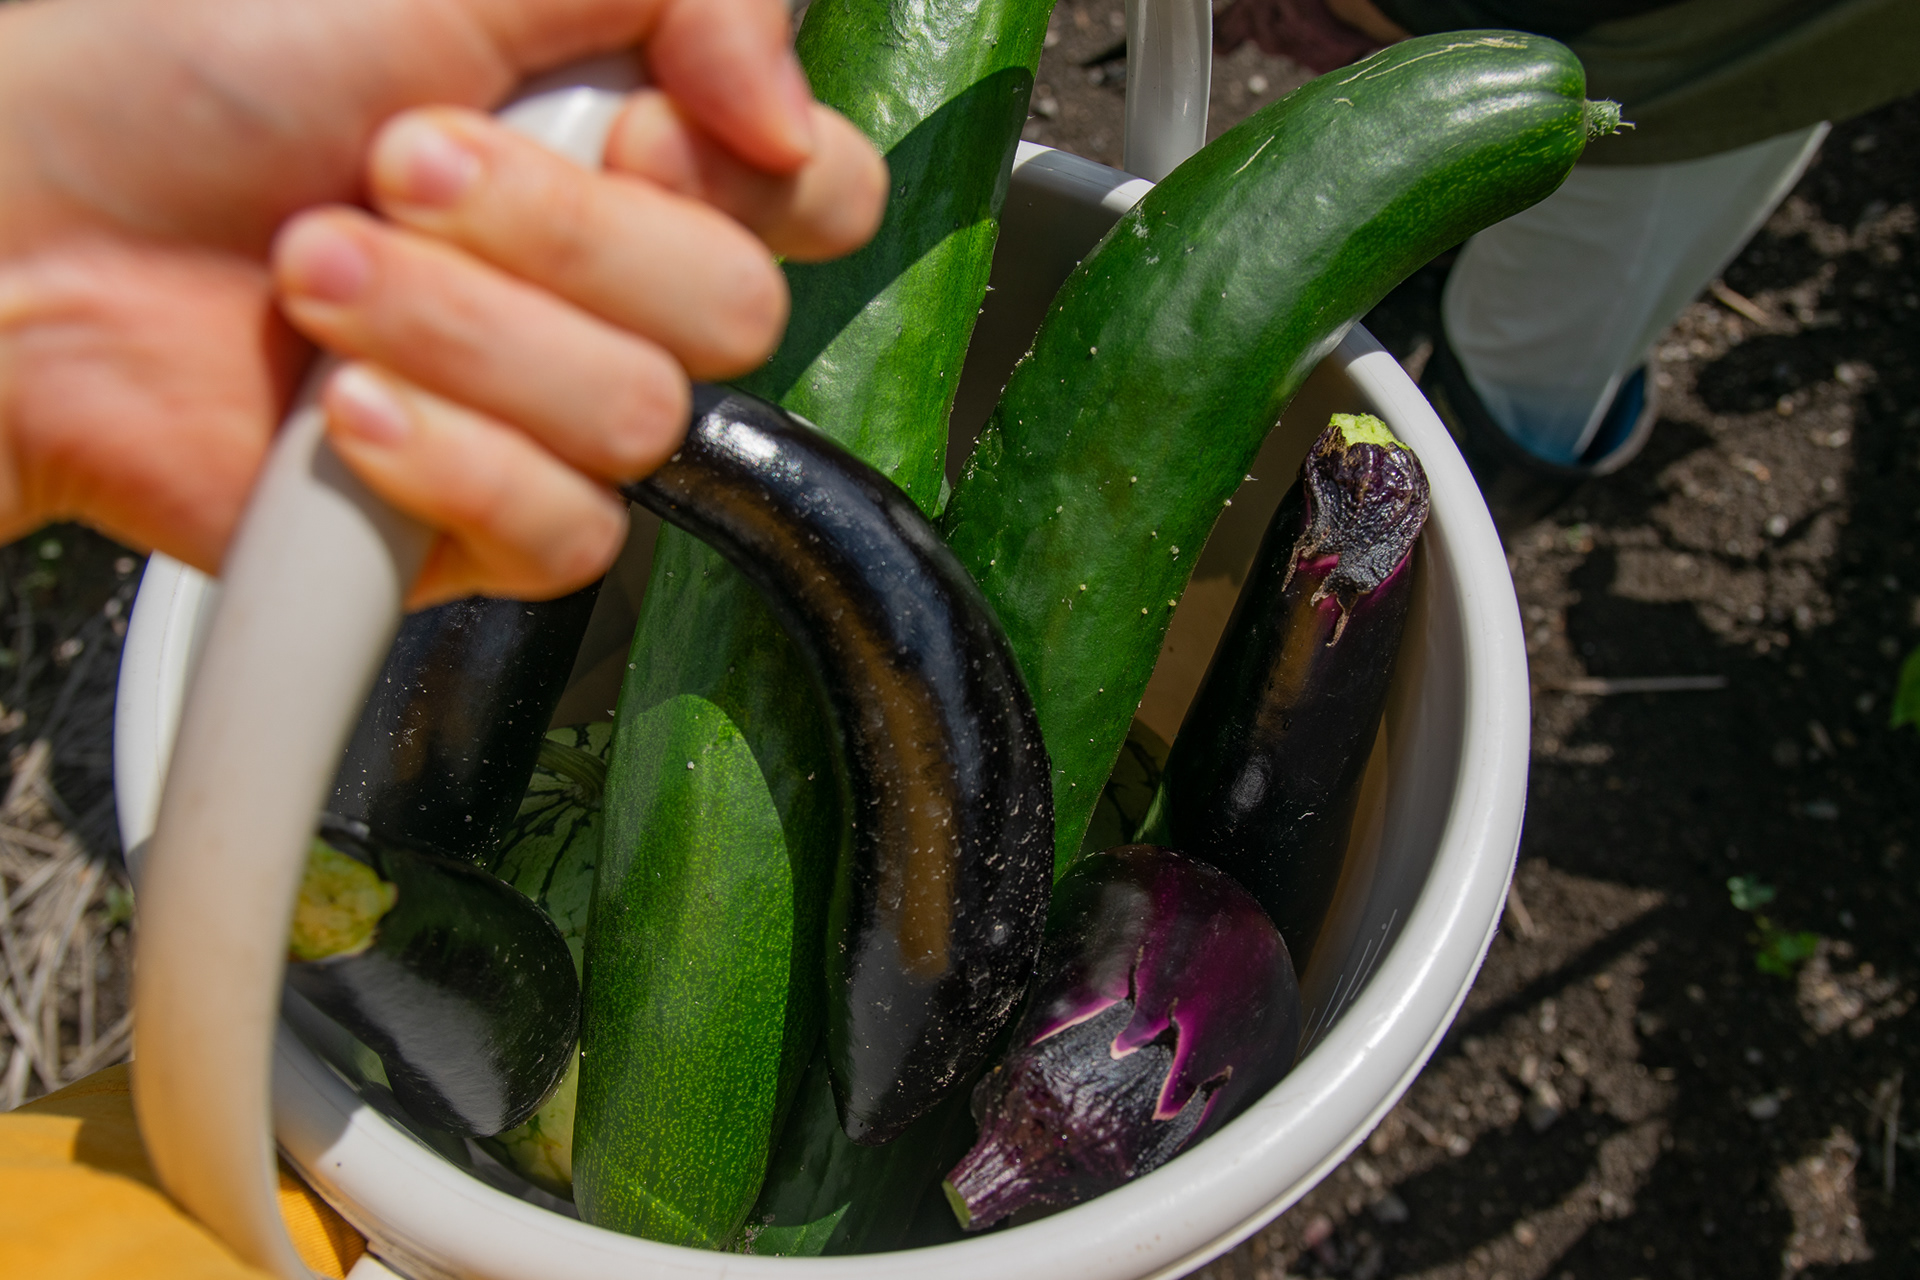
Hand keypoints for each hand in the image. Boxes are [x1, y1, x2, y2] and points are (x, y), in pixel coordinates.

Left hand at [0, 0, 886, 604]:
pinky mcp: (480, 524)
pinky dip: (447, 464)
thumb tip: (789, 110)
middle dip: (557, 235)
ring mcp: (543, 408)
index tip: (624, 124)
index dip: (751, 177)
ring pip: (643, 422)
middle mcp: (599, 280)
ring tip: (317, 276)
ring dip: (462, 334)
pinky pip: (566, 533)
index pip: (815, 192)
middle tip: (399, 170)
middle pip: (738, 311)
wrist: (21, 235)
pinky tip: (344, 416)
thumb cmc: (184, 72)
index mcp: (622, 145)